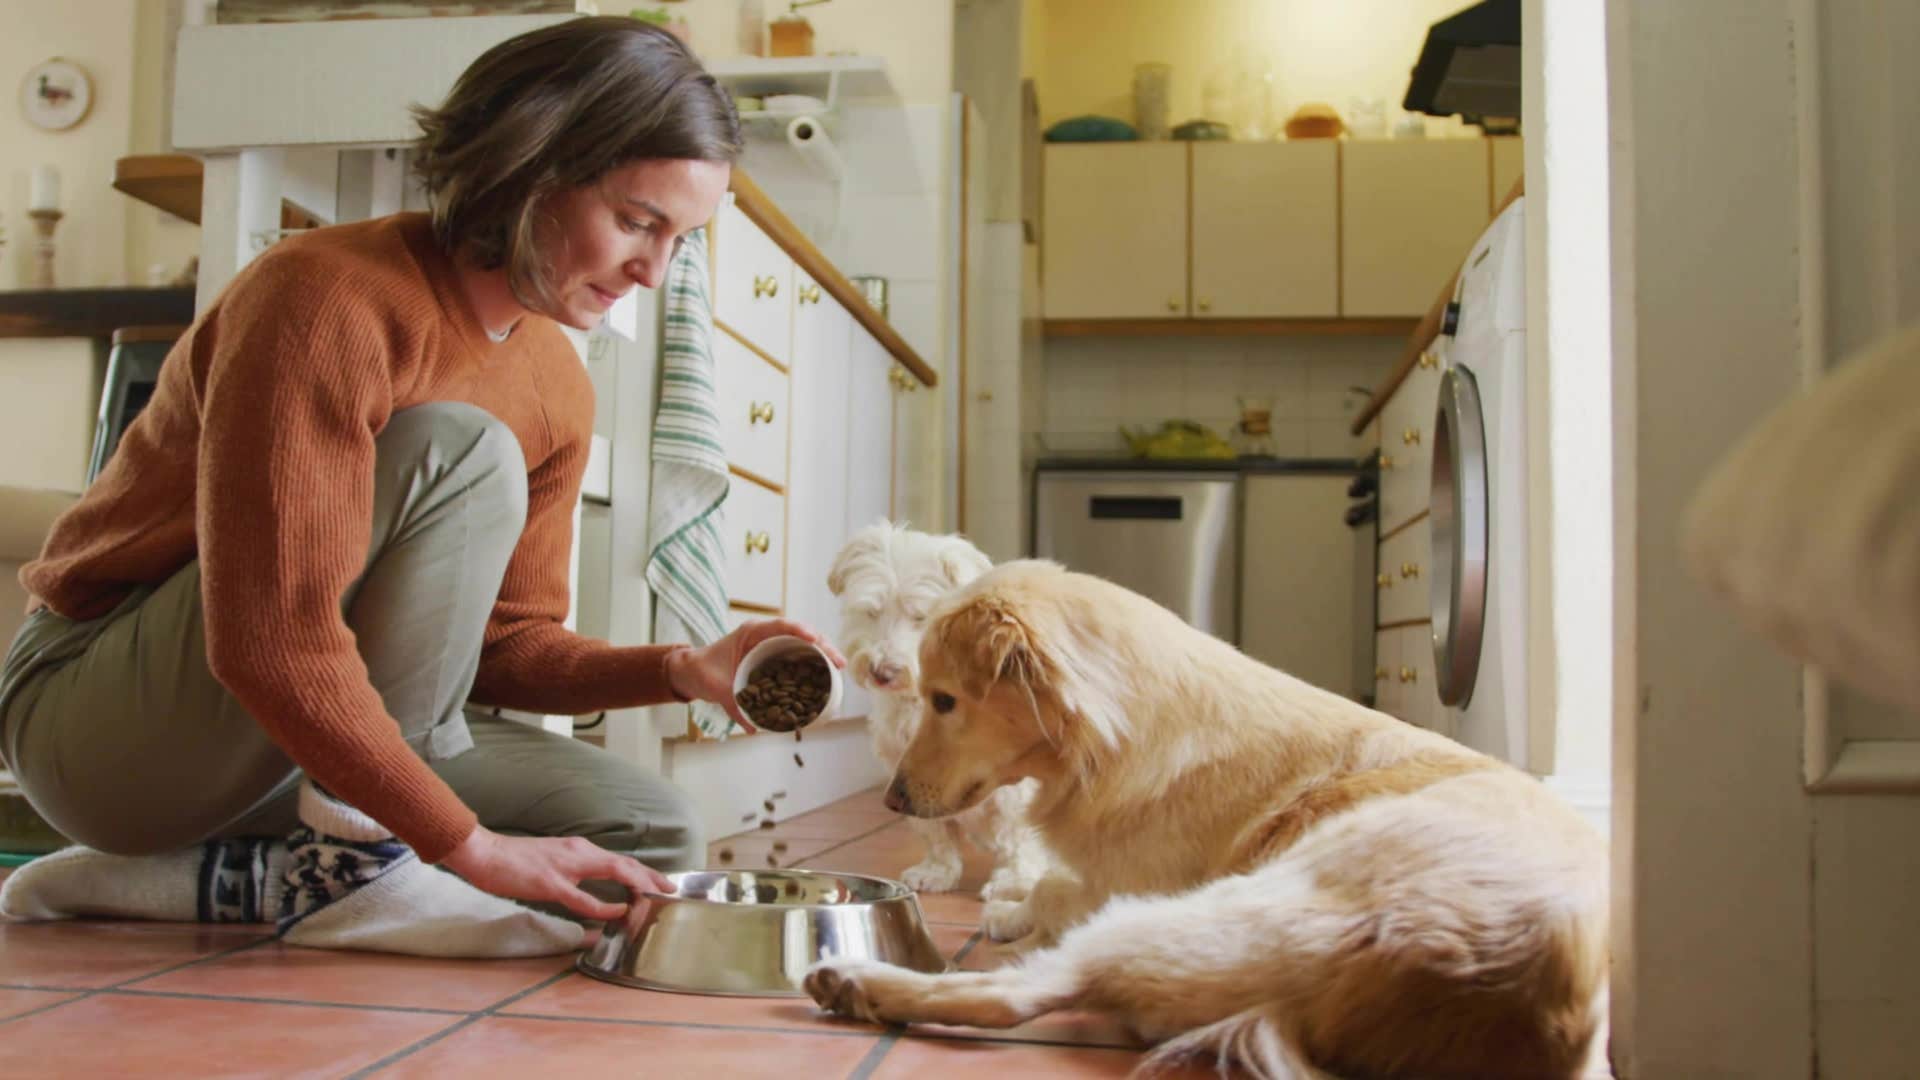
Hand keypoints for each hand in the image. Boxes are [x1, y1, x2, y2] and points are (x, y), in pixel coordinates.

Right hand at [439, 825, 673, 922]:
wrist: (484, 853)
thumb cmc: (514, 861)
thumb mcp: (552, 861)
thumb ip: (573, 872)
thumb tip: (590, 888)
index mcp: (578, 849)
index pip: (619, 860)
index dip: (644, 872)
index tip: (662, 883)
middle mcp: (578, 852)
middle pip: (625, 864)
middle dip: (651, 877)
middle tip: (671, 890)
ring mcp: (566, 867)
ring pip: (614, 872)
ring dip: (638, 885)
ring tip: (656, 897)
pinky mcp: (550, 883)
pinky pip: (584, 898)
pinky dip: (605, 905)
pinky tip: (620, 909)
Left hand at [667, 618, 846, 732]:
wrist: (691, 671)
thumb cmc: (702, 672)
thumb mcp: (717, 688)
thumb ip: (734, 705)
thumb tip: (754, 727)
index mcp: (751, 632)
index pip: (782, 625)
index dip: (801, 630)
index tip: (815, 640)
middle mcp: (764, 635)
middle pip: (800, 634)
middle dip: (822, 645)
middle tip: (838, 662)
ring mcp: (770, 644)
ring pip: (802, 644)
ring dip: (822, 653)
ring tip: (839, 668)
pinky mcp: (773, 656)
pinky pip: (796, 655)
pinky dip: (812, 662)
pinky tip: (826, 675)